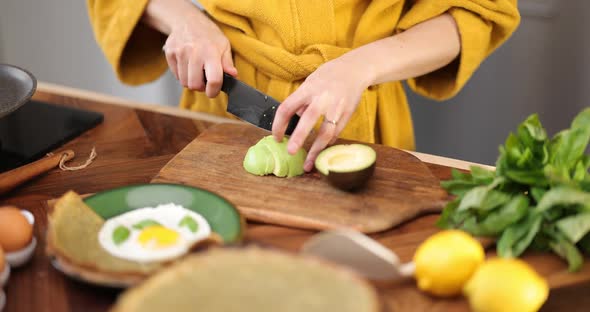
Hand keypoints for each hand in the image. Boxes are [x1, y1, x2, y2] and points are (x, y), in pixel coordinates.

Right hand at [162, 11, 236, 96]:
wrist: (188, 20)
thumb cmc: (208, 35)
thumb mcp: (224, 45)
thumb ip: (228, 63)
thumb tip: (233, 76)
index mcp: (210, 52)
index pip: (213, 80)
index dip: (214, 91)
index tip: (214, 92)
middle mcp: (194, 52)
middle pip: (194, 85)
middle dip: (201, 87)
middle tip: (205, 81)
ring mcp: (180, 53)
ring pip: (184, 82)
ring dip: (191, 82)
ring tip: (197, 72)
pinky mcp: (169, 54)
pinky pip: (176, 76)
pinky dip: (182, 75)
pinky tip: (188, 66)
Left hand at [272, 56, 371, 171]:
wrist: (355, 69)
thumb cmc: (328, 76)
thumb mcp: (310, 83)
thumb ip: (301, 101)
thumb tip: (295, 119)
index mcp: (308, 89)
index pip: (287, 107)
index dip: (279, 124)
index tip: (277, 137)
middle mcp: (322, 98)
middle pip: (308, 119)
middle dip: (298, 137)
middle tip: (290, 152)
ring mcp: (337, 107)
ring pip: (326, 132)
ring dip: (316, 150)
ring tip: (308, 164)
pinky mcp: (347, 114)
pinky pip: (336, 133)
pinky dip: (327, 143)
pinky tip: (321, 151)